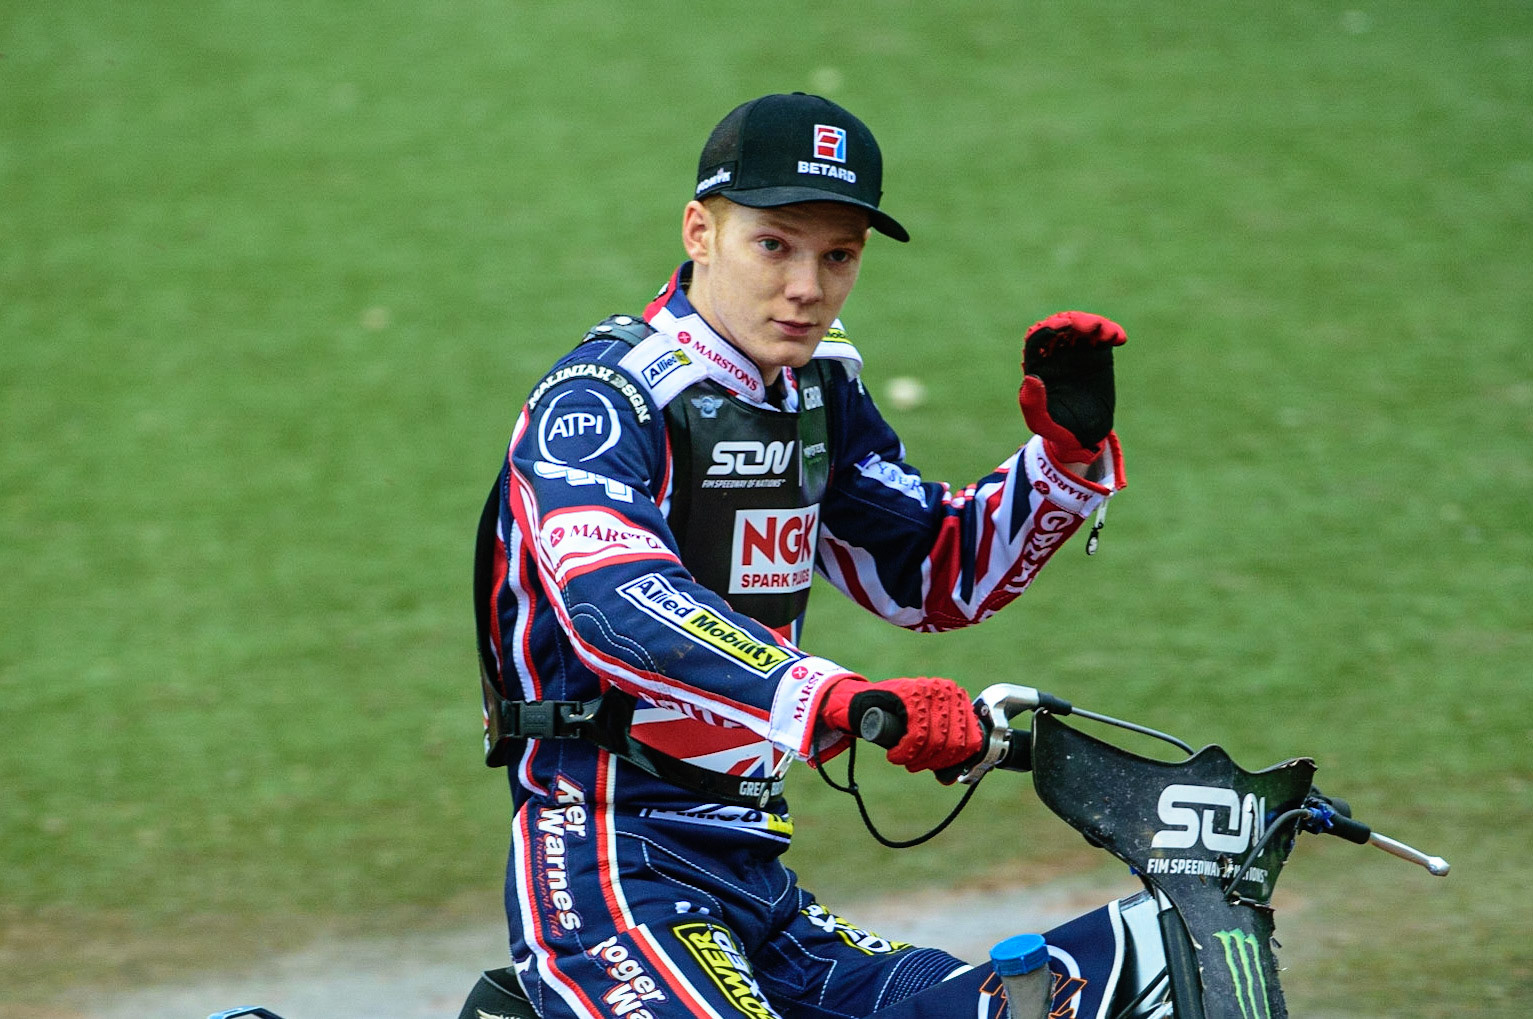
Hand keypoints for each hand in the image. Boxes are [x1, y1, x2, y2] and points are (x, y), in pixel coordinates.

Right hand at [819, 676, 982, 776]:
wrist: (864, 703)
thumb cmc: (898, 719)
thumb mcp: (928, 729)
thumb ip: (943, 746)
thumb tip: (952, 777)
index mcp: (959, 699)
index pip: (972, 740)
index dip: (954, 761)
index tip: (937, 768)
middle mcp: (948, 691)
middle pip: (954, 743)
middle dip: (933, 762)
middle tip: (915, 765)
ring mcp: (930, 691)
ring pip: (935, 741)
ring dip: (917, 759)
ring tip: (904, 761)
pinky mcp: (910, 695)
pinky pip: (916, 735)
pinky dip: (905, 752)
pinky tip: (895, 755)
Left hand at [1018, 311, 1126, 465]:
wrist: (1086, 435)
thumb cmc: (1058, 428)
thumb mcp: (1041, 422)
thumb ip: (1033, 404)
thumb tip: (1030, 377)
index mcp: (1038, 364)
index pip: (1037, 338)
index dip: (1047, 329)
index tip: (1061, 328)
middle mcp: (1056, 353)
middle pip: (1060, 325)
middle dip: (1073, 321)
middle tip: (1089, 328)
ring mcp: (1077, 351)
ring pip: (1082, 326)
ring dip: (1093, 323)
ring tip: (1106, 333)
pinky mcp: (1098, 353)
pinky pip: (1103, 335)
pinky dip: (1111, 331)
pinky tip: (1119, 339)